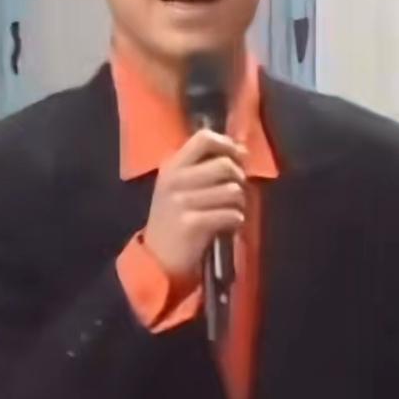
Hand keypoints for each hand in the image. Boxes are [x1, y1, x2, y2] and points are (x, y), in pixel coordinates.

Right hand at [143, 129, 246, 281]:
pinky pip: (232, 214)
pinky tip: (229, 226)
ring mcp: (181, 202)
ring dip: (240, 203)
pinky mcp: (192, 224)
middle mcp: (174, 180)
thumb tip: (241, 150)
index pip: (204, 138)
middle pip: (225, 165)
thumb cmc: (174, 219)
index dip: (228, 145)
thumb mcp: (179, 187)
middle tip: (235, 192)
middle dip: (239, 179)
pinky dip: (237, 221)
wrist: (158, 259)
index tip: (238, 158)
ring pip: (233, 190)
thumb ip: (203, 166)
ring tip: (231, 211)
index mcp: (172, 166)